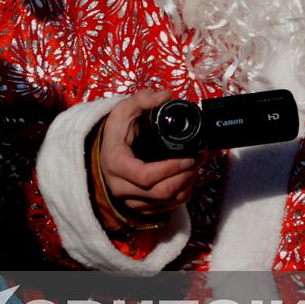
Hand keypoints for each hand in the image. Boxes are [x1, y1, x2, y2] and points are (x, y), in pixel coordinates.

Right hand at [99, 89, 204, 217]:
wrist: (105, 152)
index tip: (189, 157)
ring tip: (197, 166)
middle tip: (200, 158)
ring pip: (165, 202)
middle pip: (160, 192)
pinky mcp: (139, 207)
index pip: (146, 176)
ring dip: (187, 185)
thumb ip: (143, 99)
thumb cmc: (116, 131)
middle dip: (186, 176)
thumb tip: (166, 95)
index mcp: (116, 163)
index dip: (171, 169)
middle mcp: (120, 186)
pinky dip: (181, 194)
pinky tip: (187, 178)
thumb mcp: (124, 110)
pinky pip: (165, 208)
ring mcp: (129, 200)